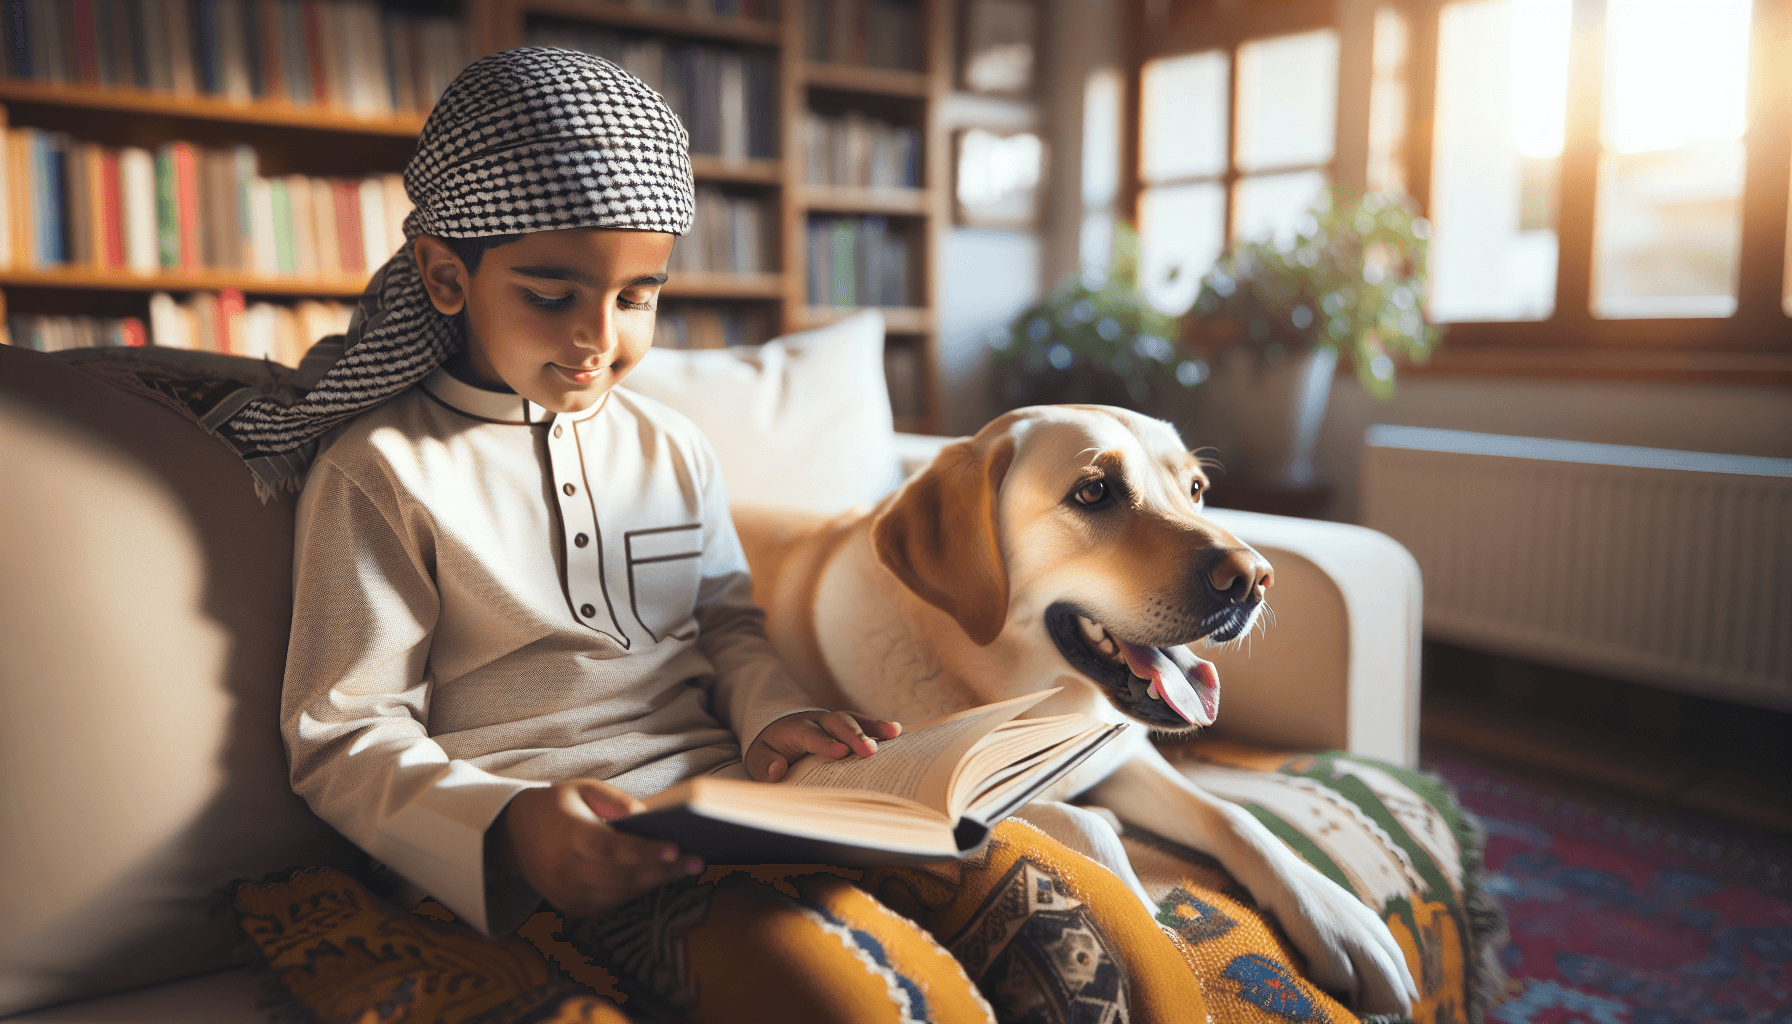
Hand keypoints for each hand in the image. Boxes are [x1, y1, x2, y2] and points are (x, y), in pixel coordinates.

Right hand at [497, 779, 703, 917]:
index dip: (642, 851)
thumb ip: (612, 799)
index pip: (609, 847)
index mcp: (566, 834)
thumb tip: (644, 814)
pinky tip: (658, 876)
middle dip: (661, 871)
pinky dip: (636, 890)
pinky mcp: (570, 906)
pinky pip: (611, 902)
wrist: (515, 837)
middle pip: (620, 875)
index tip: (674, 848)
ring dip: (654, 882)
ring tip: (685, 868)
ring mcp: (566, 892)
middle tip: (696, 861)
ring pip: (619, 893)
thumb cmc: (557, 807)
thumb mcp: (580, 788)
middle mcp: (564, 869)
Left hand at [746, 710, 901, 781]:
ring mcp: (833, 720)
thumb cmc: (770, 748)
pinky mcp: (846, 724)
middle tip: (870, 751)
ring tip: (894, 734)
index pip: (810, 734)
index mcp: (795, 729)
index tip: (840, 752)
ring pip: (854, 720)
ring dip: (873, 727)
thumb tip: (777, 770)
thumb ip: (764, 765)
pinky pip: (864, 722)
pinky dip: (879, 727)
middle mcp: (817, 720)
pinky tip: (898, 732)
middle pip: (838, 724)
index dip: (824, 742)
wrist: (777, 727)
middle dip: (855, 736)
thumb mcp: (757, 757)